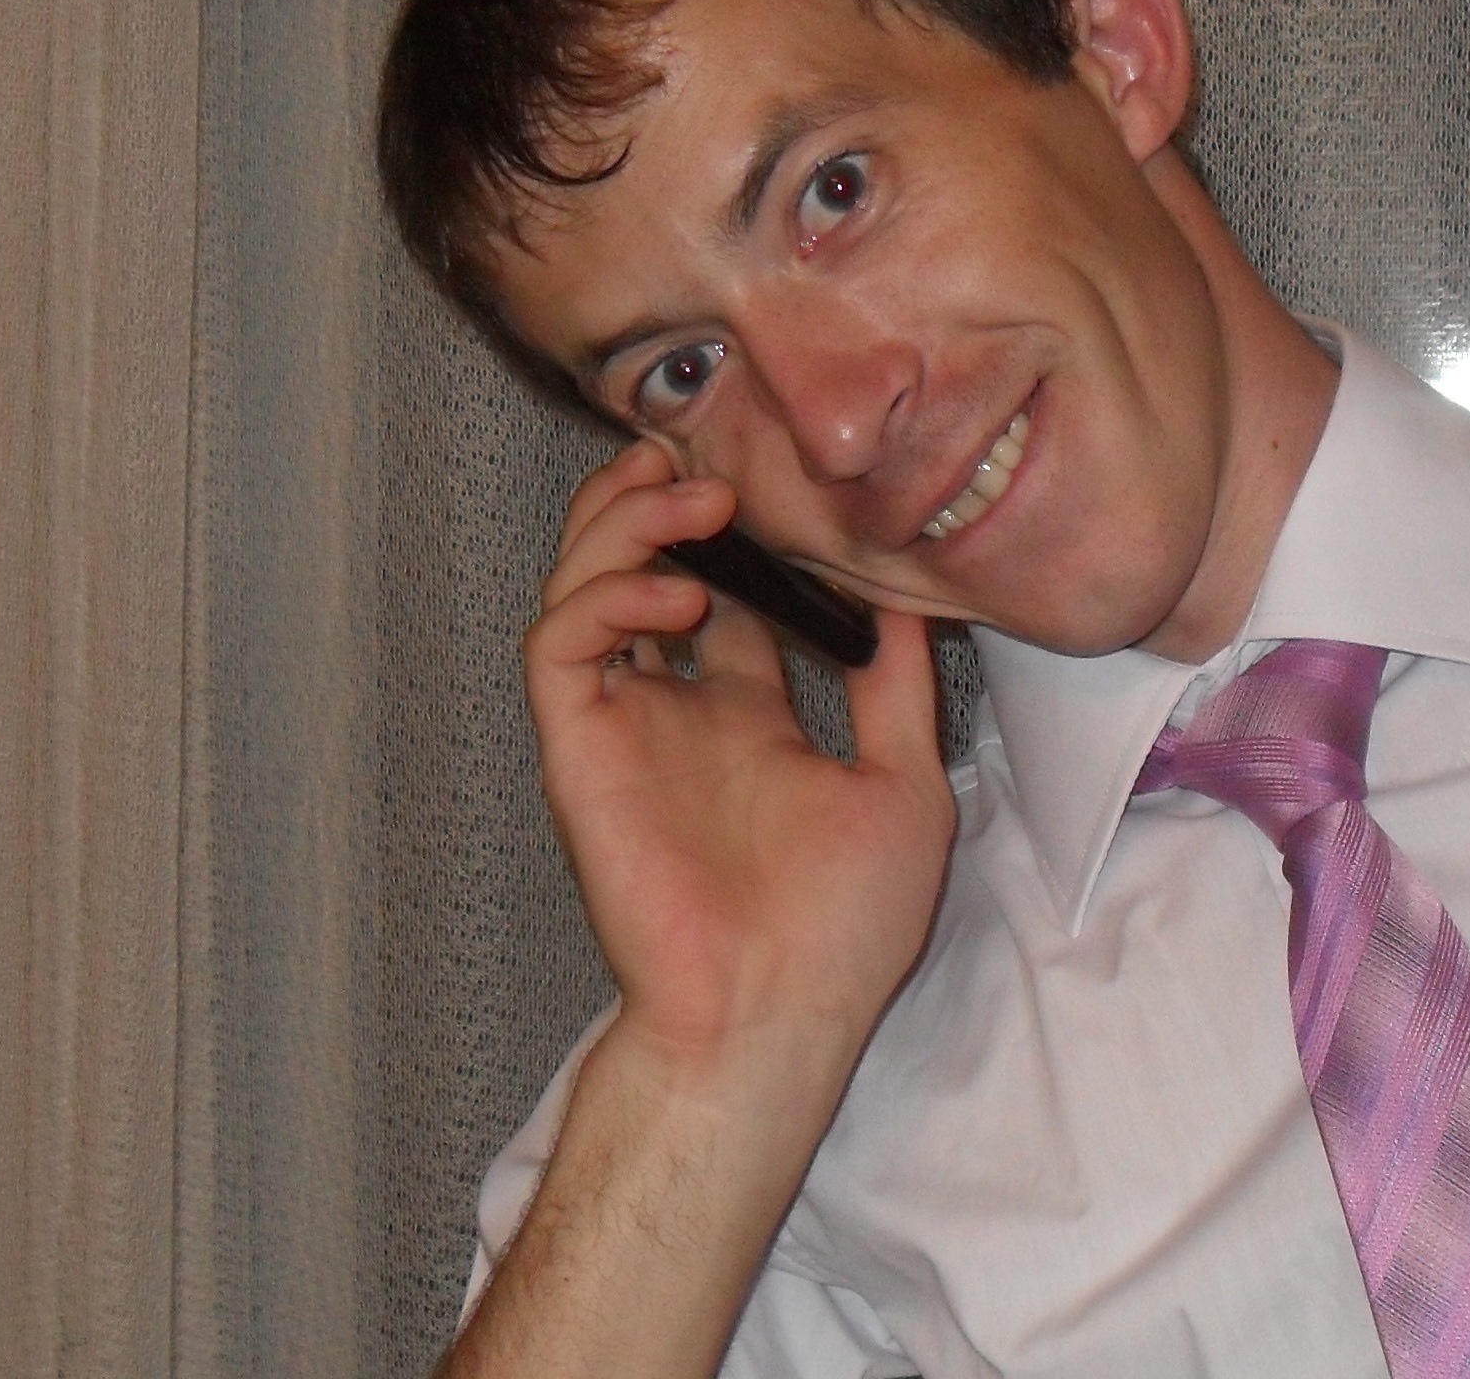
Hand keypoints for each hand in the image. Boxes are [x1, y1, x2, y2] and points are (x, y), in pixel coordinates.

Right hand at [524, 439, 956, 1074]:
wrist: (777, 1011)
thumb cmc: (844, 928)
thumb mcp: (906, 786)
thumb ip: (896, 692)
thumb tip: (910, 605)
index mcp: (749, 718)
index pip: (729, 594)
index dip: (744, 533)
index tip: (779, 482)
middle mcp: (679, 711)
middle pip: (639, 570)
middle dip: (659, 500)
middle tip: (705, 459)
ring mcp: (625, 727)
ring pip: (584, 587)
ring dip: (626, 525)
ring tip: (693, 498)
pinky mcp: (580, 748)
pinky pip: (559, 648)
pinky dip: (604, 599)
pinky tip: (675, 596)